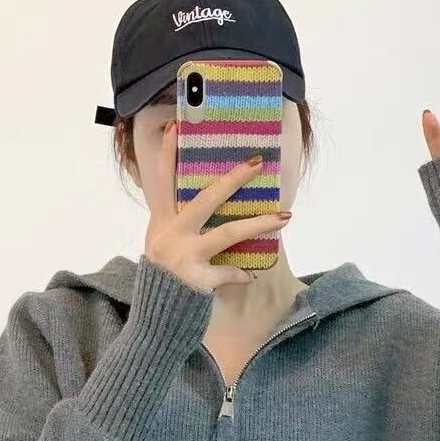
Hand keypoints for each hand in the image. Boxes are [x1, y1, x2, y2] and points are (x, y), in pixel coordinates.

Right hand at [143, 118, 292, 292]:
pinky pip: (228, 273)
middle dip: (233, 179)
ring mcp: (183, 256)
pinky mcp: (196, 279)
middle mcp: (171, 235)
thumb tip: (203, 202)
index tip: (175, 125)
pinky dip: (239, 274)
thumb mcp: (161, 246)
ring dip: (259, 224)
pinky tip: (250, 275)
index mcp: (161, 223)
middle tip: (256, 162)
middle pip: (206, 199)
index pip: (163, 182)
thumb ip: (177, 224)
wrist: (155, 314)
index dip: (166, 154)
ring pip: (227, 233)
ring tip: (285, 216)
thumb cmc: (163, 278)